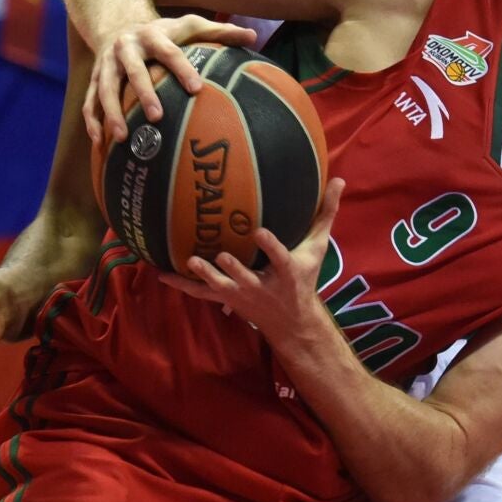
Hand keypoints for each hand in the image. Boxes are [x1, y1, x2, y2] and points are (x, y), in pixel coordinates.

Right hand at [85, 16, 257, 143]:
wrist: (118, 22)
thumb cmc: (164, 32)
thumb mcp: (189, 25)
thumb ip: (220, 32)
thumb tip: (253, 37)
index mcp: (151, 35)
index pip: (169, 52)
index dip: (182, 69)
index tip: (197, 89)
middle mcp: (125, 48)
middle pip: (133, 71)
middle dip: (143, 93)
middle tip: (157, 117)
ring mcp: (106, 64)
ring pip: (104, 89)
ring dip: (111, 112)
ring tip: (122, 137)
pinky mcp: (94, 79)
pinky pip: (89, 102)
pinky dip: (93, 122)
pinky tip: (100, 143)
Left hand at [158, 178, 344, 337]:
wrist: (291, 321)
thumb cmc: (304, 278)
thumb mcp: (318, 248)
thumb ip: (325, 214)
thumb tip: (339, 180)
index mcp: (287, 272)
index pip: (280, 258)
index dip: (270, 246)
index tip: (259, 232)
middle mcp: (263, 286)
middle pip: (246, 277)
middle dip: (234, 268)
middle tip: (221, 254)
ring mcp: (242, 294)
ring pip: (221, 288)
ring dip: (206, 276)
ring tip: (191, 260)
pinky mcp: (226, 298)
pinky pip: (200, 293)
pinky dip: (181, 284)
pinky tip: (161, 273)